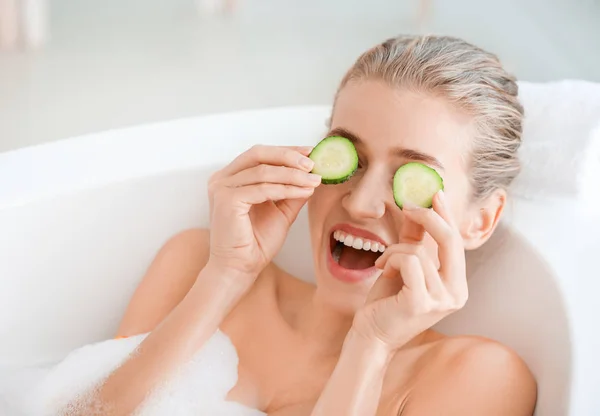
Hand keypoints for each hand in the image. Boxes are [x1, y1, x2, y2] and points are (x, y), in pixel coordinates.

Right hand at [206, 145, 319, 287]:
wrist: (240, 268)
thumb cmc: (255, 242)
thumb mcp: (280, 211)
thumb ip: (292, 191)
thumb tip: (312, 174)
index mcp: (231, 177)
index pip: (260, 155)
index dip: (286, 151)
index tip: (310, 153)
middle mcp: (222, 179)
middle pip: (259, 154)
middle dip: (289, 156)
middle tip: (313, 163)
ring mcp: (222, 188)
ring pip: (263, 171)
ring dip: (293, 175)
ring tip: (314, 180)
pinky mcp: (227, 200)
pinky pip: (263, 189)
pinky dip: (286, 189)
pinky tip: (304, 192)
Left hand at [353, 191, 467, 350]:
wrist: (371, 334)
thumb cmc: (387, 301)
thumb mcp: (405, 266)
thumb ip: (415, 240)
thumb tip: (418, 207)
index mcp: (457, 285)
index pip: (456, 243)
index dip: (447, 216)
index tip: (435, 193)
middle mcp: (456, 294)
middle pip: (450, 241)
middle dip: (428, 217)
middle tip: (408, 206)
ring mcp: (441, 300)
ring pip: (420, 251)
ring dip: (394, 250)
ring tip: (383, 263)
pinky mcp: (421, 303)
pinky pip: (409, 261)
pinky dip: (391, 259)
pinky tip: (383, 271)